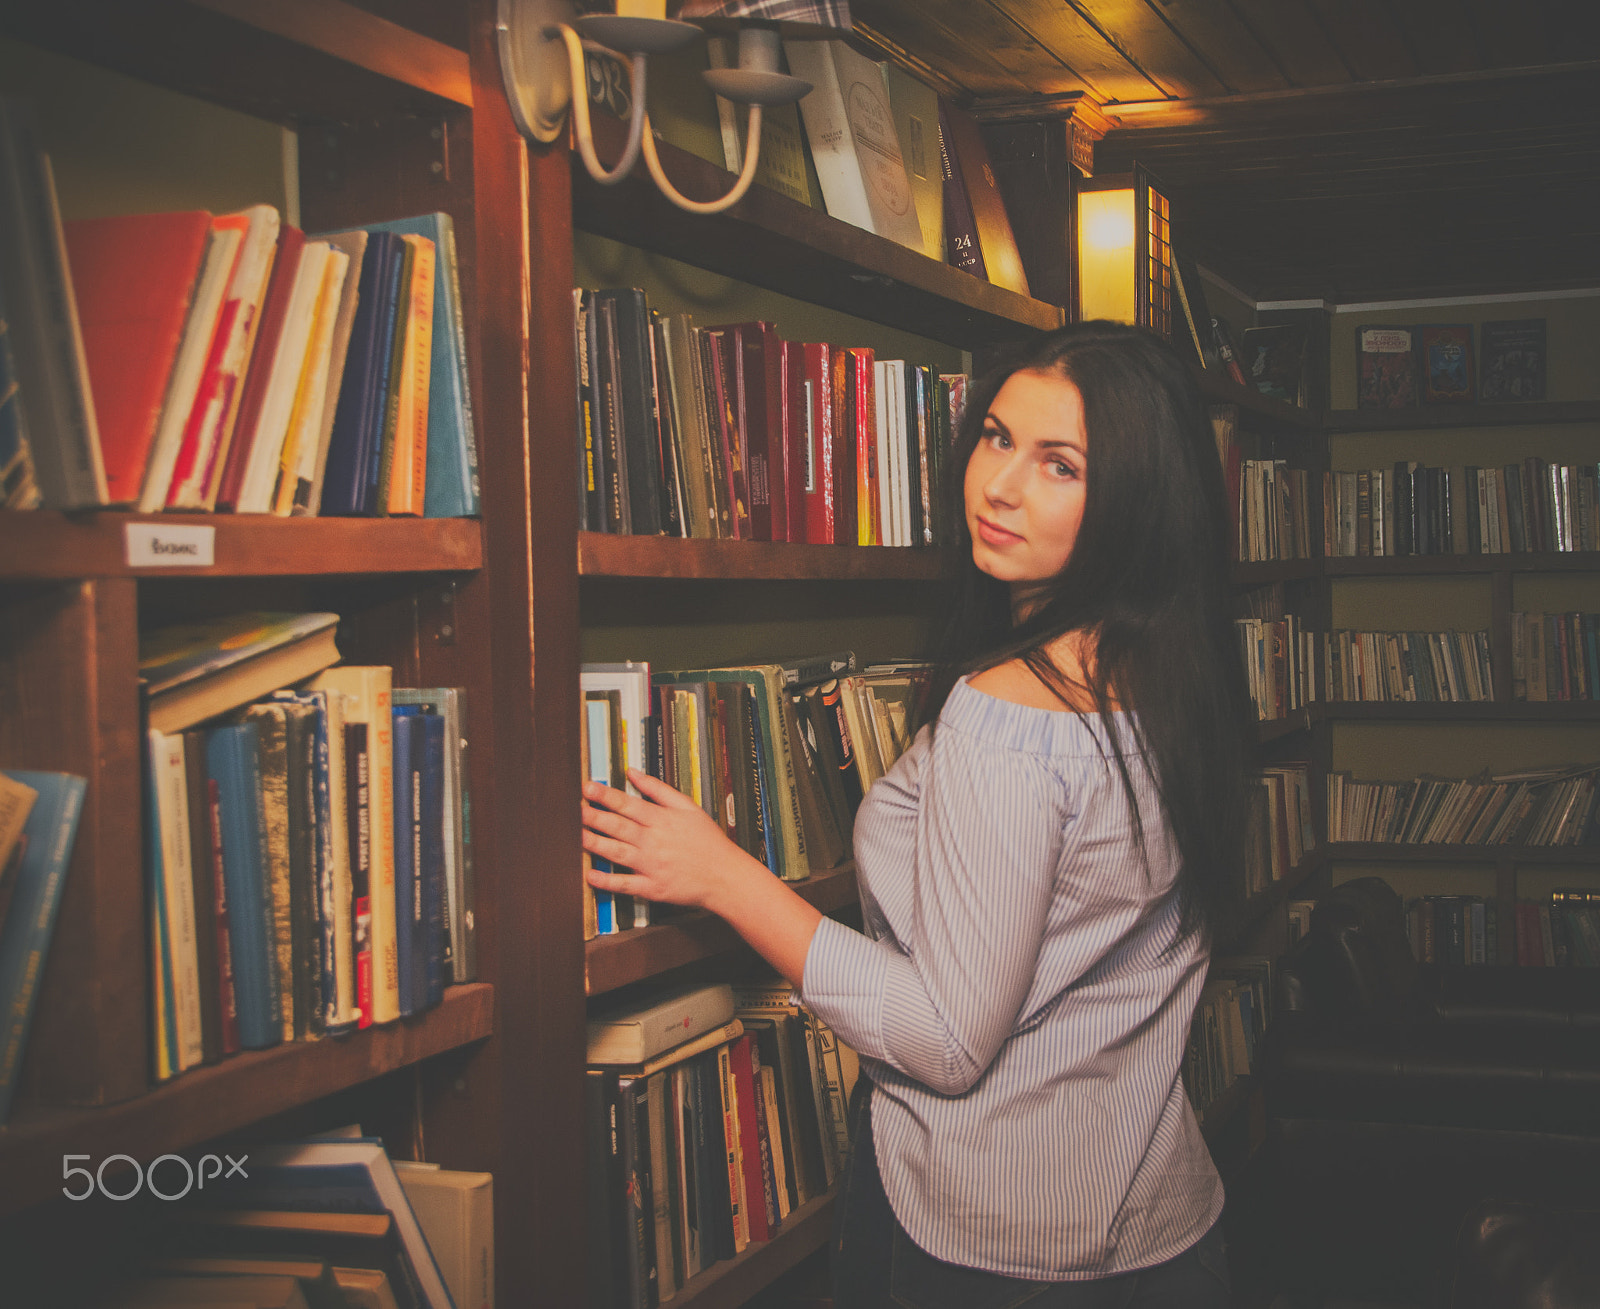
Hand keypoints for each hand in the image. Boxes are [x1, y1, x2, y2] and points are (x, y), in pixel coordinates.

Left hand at [581, 767, 756, 909]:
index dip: (604, 795)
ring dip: (594, 843)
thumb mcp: (688, 807)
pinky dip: (607, 881)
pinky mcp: (652, 888)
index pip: (627, 804)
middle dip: (593, 817)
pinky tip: (590, 875)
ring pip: (616, 853)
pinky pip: (625, 884)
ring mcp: (651, 866)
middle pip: (618, 826)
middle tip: (573, 810)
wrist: (725, 875)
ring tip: (575, 836)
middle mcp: (653, 842)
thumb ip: (658, 789)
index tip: (586, 788)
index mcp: (661, 820)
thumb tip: (633, 772)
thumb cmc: (708, 841)